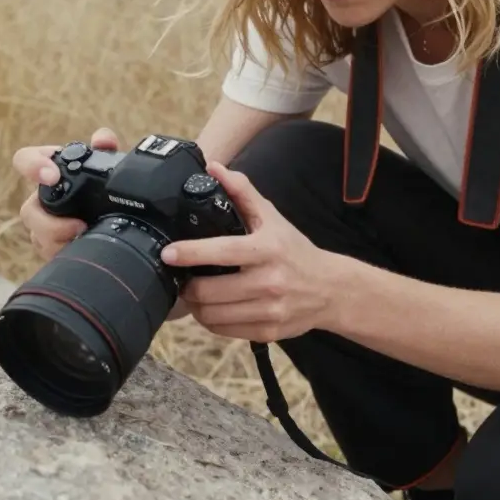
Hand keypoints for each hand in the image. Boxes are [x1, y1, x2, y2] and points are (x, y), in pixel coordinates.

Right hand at [13, 127, 119, 263]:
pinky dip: (65, 253)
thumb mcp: (108, 168)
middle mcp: (42, 198)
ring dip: (59, 241)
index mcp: (51, 171)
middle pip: (28, 211)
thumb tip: (103, 139)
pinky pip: (48, 254)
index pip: (25, 160)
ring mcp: (44, 225)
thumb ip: (105, 150)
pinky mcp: (52, 247)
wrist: (116, 219)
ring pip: (37, 237)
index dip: (32, 166)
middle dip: (49, 223)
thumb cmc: (103, 187)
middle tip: (78, 225)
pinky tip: (82, 251)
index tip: (51, 176)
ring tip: (84, 239)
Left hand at [162, 161, 335, 341]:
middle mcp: (269, 281)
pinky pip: (223, 331)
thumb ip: (242, 192)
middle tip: (182, 278)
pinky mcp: (267, 331)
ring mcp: (269, 310)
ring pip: (212, 315)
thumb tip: (214, 168)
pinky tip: (212, 309)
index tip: (169, 253)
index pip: (222, 252)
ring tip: (194, 295)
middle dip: (188, 286)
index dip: (190, 253)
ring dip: (195, 306)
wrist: (330, 289)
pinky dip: (210, 321)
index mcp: (267, 249)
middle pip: (209, 291)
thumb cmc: (295, 250)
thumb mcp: (272, 218)